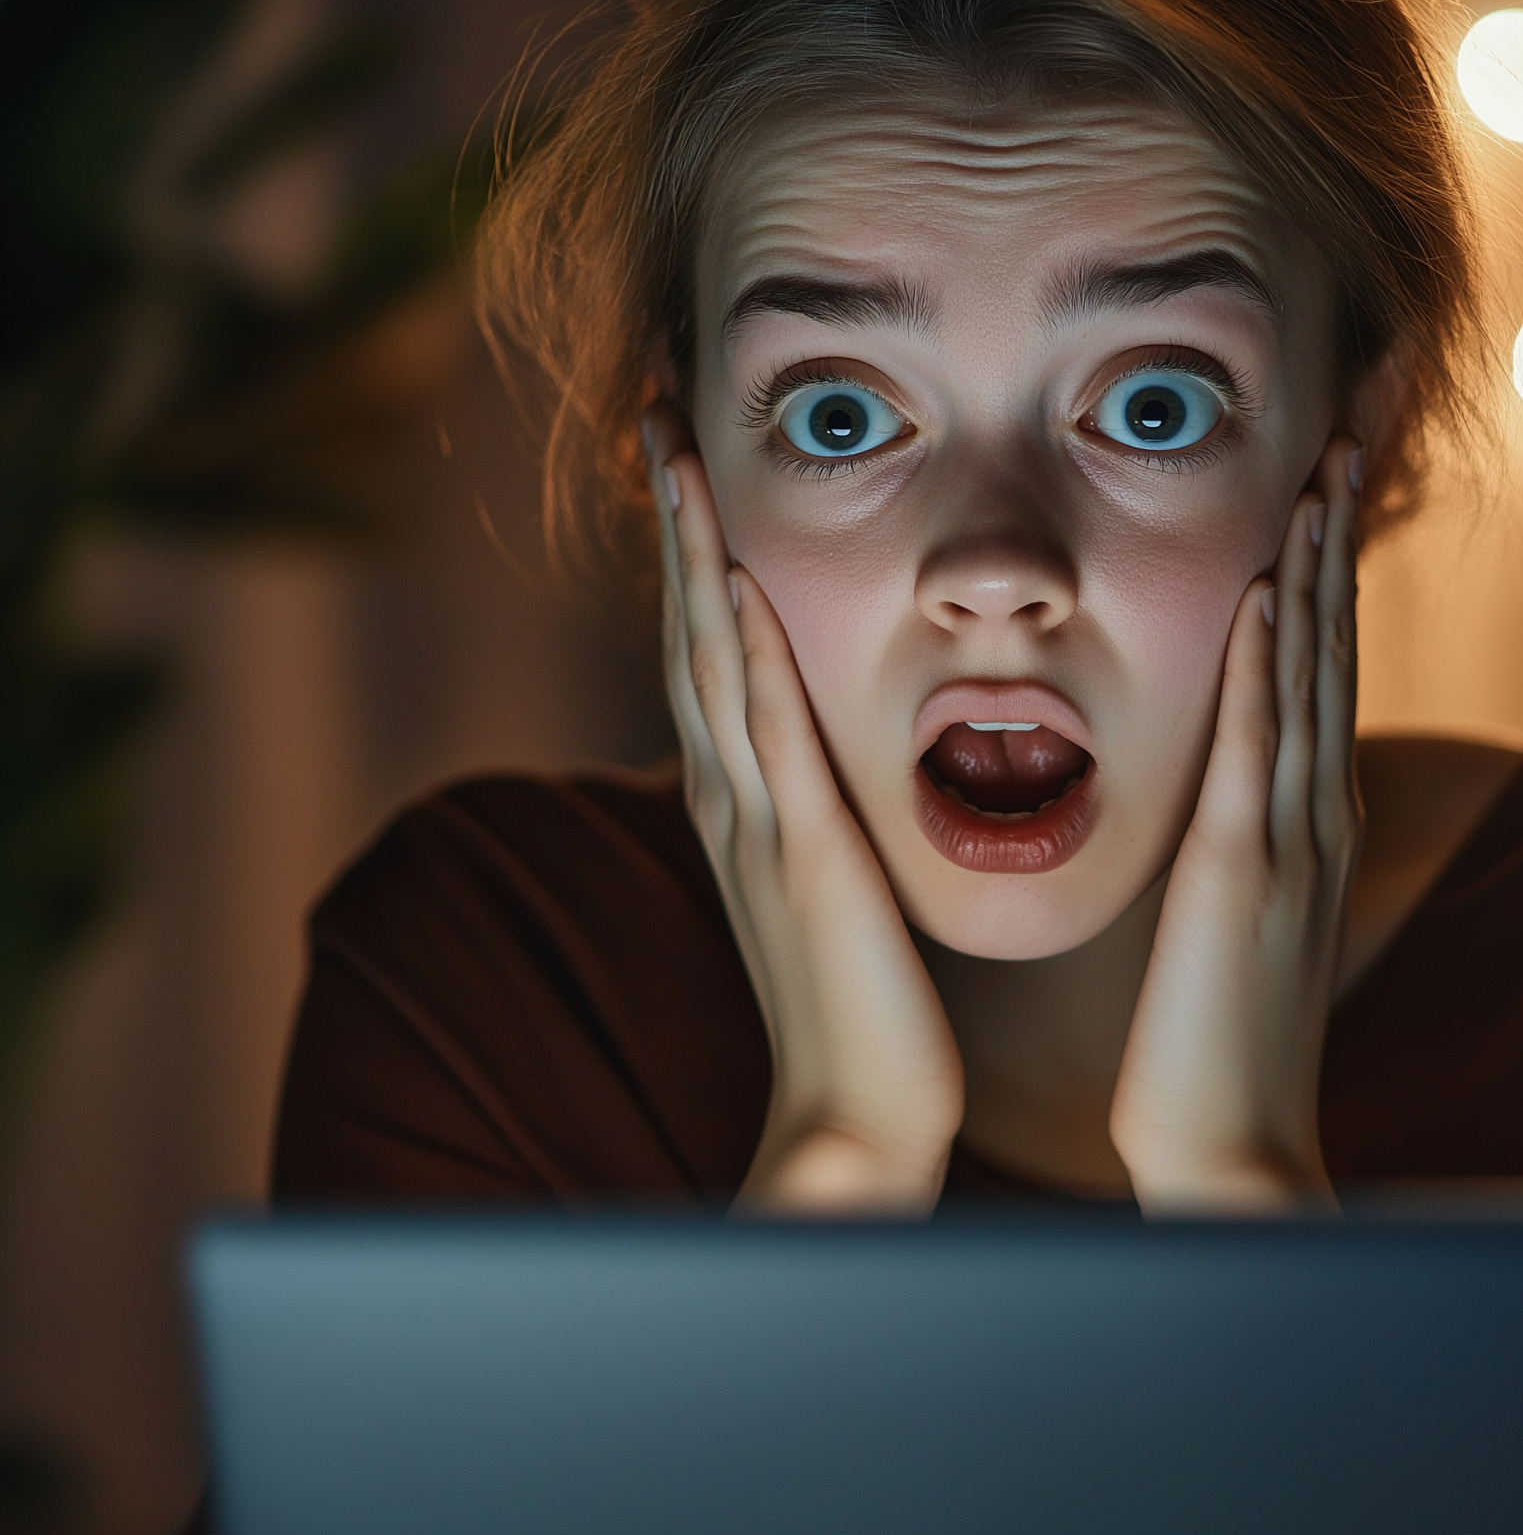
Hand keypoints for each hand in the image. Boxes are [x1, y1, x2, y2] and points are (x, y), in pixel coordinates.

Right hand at [643, 404, 963, 1211]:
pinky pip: (769, 738)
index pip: (707, 652)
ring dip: (691, 553)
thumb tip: (820, 766)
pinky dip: (746, 657)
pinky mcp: (805, 860)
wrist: (855, 1122)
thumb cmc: (857, 1014)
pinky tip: (736, 581)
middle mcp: (736, 802)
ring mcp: (761, 828)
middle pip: (688, 631)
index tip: (684, 461)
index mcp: (747, 806)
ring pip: (710, 663)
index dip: (690, 553)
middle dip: (672, 521)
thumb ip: (816, 821)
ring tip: (675, 452)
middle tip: (653, 412)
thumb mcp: (829, 892)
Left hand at [1107, 436, 1364, 1212]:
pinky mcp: (1241, 878)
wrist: (1234, 1157)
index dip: (1333, 564)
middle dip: (1344, 530)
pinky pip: (1256, 750)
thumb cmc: (1220, 1047)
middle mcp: (1316, 814)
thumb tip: (1236, 791)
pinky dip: (1265, 665)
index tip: (1332, 469)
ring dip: (1316, 568)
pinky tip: (1262, 590)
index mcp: (1309, 821)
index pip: (1324, 665)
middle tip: (1356, 419)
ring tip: (1322, 465)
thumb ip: (1246, 846)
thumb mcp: (1241, 924)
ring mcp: (1290, 843)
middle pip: (1335, 643)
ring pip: (1308, 677)